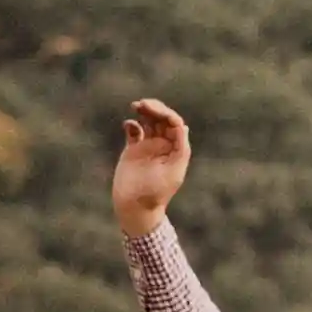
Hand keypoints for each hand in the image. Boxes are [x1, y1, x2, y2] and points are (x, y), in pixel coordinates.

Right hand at [114, 96, 190, 237]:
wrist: (135, 207)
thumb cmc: (155, 193)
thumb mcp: (172, 172)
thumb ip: (179, 150)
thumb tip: (184, 127)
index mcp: (176, 150)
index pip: (175, 124)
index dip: (166, 113)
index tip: (153, 109)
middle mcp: (164, 146)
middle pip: (162, 120)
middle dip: (155, 109)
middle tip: (142, 103)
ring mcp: (149, 147)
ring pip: (149, 122)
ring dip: (144, 112)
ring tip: (136, 105)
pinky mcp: (133, 151)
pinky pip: (134, 131)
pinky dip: (132, 124)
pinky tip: (128, 124)